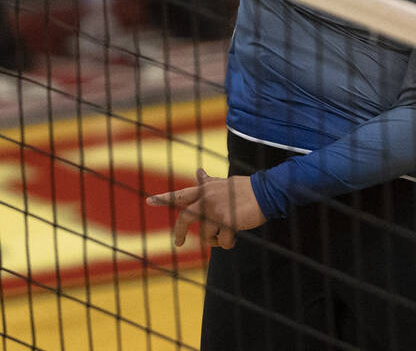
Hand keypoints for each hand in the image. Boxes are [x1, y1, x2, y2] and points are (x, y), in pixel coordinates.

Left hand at [147, 170, 265, 248]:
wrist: (266, 192)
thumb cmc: (246, 189)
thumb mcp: (223, 183)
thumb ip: (208, 182)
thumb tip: (198, 172)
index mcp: (205, 190)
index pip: (180, 194)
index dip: (164, 199)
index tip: (149, 201)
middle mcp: (207, 198)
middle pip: (184, 218)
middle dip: (179, 232)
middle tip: (177, 243)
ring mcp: (216, 210)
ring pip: (205, 235)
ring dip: (214, 240)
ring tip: (224, 236)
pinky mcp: (227, 221)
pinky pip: (222, 241)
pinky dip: (227, 244)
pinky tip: (234, 238)